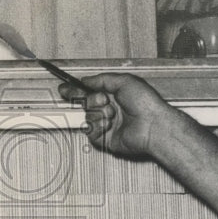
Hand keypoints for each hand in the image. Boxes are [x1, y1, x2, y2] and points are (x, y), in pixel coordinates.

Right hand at [58, 73, 174, 158]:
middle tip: (103, 100)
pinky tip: (110, 124)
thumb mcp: (124, 81)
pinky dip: (99, 126)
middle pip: (85, 104)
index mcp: (113, 94)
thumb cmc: (146, 104)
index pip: (89, 91)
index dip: (76, 90)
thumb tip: (86, 80)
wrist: (152, 125)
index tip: (64, 89)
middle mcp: (109, 109)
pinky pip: (90, 131)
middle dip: (92, 100)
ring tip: (113, 114)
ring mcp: (107, 124)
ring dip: (98, 114)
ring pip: (87, 117)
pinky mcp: (105, 138)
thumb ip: (101, 79)